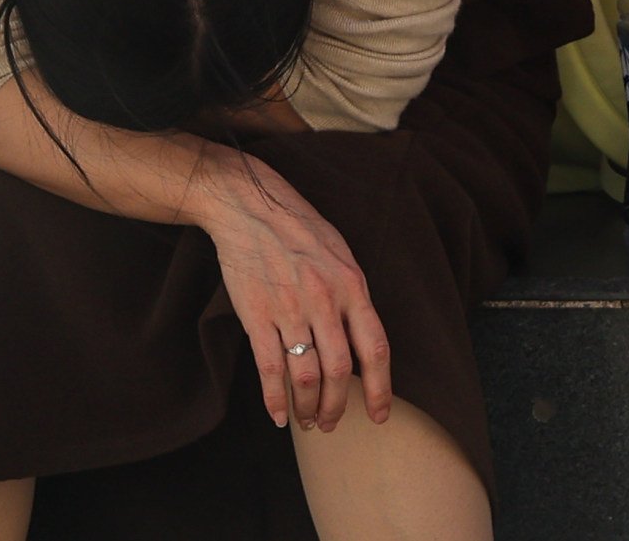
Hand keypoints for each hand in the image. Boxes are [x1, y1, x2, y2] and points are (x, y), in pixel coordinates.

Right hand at [190, 149, 391, 433]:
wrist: (248, 205)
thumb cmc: (298, 227)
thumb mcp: (340, 254)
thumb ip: (352, 296)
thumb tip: (361, 341)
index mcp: (352, 285)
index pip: (375, 349)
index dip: (380, 389)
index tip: (379, 416)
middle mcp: (325, 300)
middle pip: (339, 371)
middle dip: (337, 406)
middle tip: (330, 423)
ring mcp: (290, 309)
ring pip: (306, 375)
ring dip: (307, 408)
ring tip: (306, 422)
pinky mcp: (257, 314)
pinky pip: (269, 367)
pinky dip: (275, 399)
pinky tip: (278, 416)